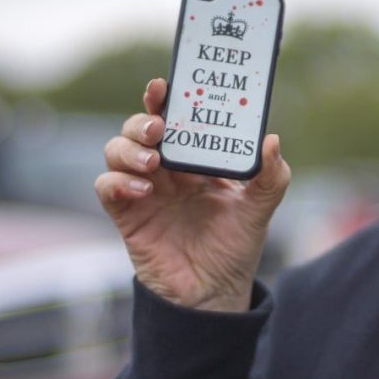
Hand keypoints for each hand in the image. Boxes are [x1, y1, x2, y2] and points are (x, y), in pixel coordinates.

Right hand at [96, 78, 290, 311]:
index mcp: (197, 159)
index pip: (177, 118)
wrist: (214, 293)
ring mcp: (144, 190)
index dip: (167, 98)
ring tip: (153, 161)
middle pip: (140, 128)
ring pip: (117, 150)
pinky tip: (140, 189)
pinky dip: (116, 181)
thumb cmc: (236, 246)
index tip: (164, 85)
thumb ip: (271, 176)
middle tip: (159, 127)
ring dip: (128, 148)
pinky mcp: (127, 215)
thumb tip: (271, 141)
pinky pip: (107, 187)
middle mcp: (167, 169)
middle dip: (143, 119)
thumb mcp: (260, 209)